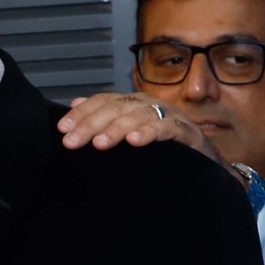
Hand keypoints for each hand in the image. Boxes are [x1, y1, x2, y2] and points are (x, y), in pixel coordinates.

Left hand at [56, 92, 219, 156]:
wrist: (202, 163)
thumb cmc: (161, 148)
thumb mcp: (128, 133)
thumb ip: (104, 119)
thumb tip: (74, 103)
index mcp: (134, 103)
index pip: (104, 101)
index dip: (82, 113)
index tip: (62, 129)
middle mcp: (150, 104)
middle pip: (117, 107)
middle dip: (91, 124)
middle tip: (71, 142)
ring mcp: (169, 115)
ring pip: (139, 115)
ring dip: (117, 128)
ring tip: (99, 144)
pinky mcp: (186, 131)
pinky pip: (167, 128)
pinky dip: (150, 133)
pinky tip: (134, 141)